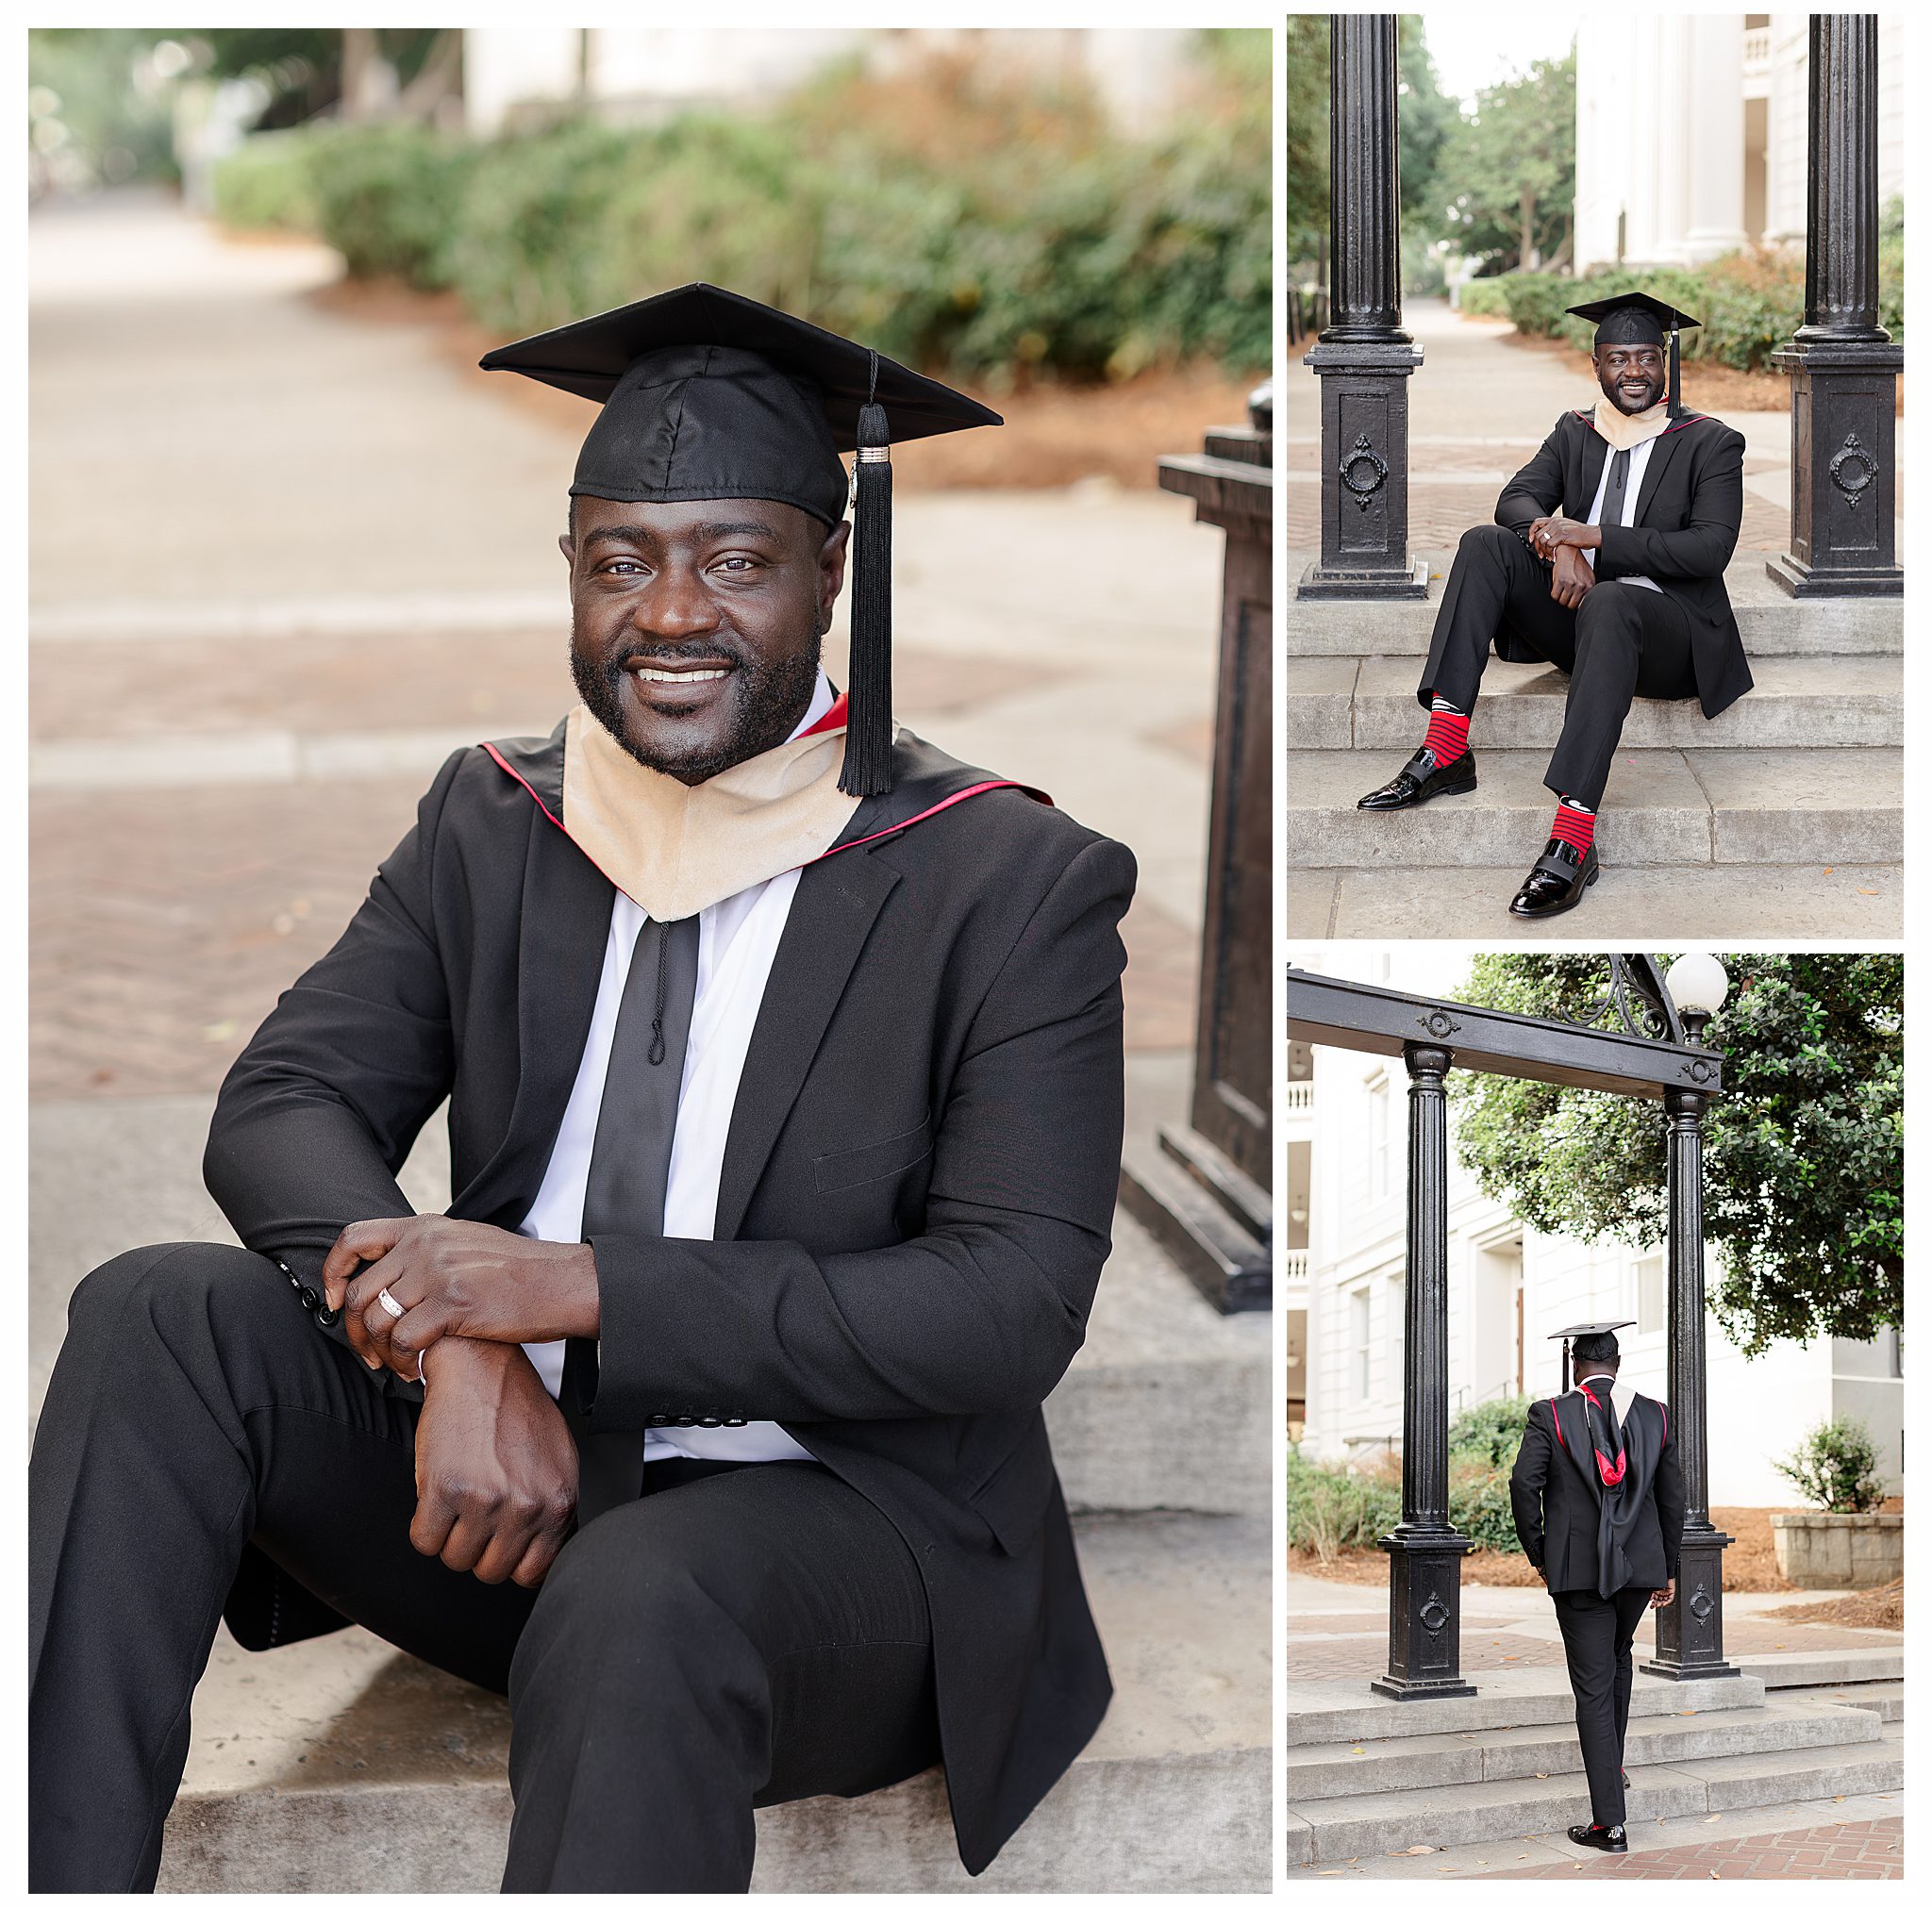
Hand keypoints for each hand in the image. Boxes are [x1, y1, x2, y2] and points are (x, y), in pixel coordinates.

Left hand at [323, 1216, 598, 1377]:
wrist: (565, 1283)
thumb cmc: (521, 1272)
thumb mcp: (467, 1243)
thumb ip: (428, 1251)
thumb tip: (392, 1279)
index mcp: (426, 1227)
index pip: (354, 1238)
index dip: (332, 1272)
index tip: (334, 1301)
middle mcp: (426, 1244)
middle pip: (358, 1290)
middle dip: (353, 1332)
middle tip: (368, 1355)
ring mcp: (439, 1272)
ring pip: (376, 1319)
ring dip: (378, 1353)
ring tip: (396, 1367)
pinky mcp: (454, 1304)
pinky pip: (402, 1340)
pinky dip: (401, 1362)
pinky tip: (417, 1370)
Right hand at [411, 1337, 577, 1585]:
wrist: (482, 1367)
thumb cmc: (518, 1411)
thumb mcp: (558, 1460)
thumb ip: (554, 1510)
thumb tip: (544, 1553)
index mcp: (558, 1501)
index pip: (532, 1574)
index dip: (510, 1560)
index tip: (500, 1542)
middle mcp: (527, 1506)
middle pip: (491, 1572)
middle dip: (478, 1549)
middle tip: (475, 1514)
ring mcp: (487, 1500)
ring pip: (456, 1560)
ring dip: (450, 1537)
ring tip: (458, 1499)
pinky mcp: (446, 1489)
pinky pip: (425, 1541)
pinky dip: (425, 1526)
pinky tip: (437, 1496)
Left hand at [1529, 516, 1600, 558]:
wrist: (1592, 535)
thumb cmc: (1580, 534)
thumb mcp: (1565, 527)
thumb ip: (1555, 530)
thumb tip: (1545, 538)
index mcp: (1555, 519)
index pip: (1537, 522)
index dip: (1531, 531)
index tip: (1531, 540)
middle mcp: (1555, 522)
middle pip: (1537, 534)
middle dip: (1537, 547)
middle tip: (1541, 555)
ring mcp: (1559, 528)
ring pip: (1542, 540)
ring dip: (1543, 551)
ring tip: (1548, 556)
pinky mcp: (1562, 535)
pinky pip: (1549, 545)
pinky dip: (1549, 552)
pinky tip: (1553, 556)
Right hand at [1549, 543, 1595, 608]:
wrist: (1569, 552)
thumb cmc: (1577, 564)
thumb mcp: (1588, 577)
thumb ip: (1587, 589)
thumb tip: (1584, 601)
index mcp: (1589, 585)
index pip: (1582, 604)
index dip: (1576, 603)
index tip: (1574, 601)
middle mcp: (1581, 586)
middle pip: (1571, 605)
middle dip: (1568, 601)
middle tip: (1567, 594)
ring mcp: (1570, 584)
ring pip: (1563, 601)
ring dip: (1561, 597)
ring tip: (1562, 589)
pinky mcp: (1560, 581)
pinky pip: (1555, 595)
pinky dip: (1555, 593)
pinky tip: (1558, 587)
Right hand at [1650, 1577, 1676, 1609]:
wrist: (1665, 1575)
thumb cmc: (1660, 1579)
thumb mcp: (1653, 1587)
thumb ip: (1651, 1593)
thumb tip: (1649, 1599)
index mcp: (1657, 1592)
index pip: (1655, 1599)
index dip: (1653, 1603)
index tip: (1651, 1605)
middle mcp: (1662, 1594)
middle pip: (1659, 1601)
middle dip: (1656, 1604)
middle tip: (1653, 1606)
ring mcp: (1667, 1594)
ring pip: (1664, 1601)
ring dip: (1661, 1604)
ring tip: (1657, 1605)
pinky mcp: (1671, 1593)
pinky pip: (1670, 1600)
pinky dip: (1667, 1602)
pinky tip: (1663, 1603)